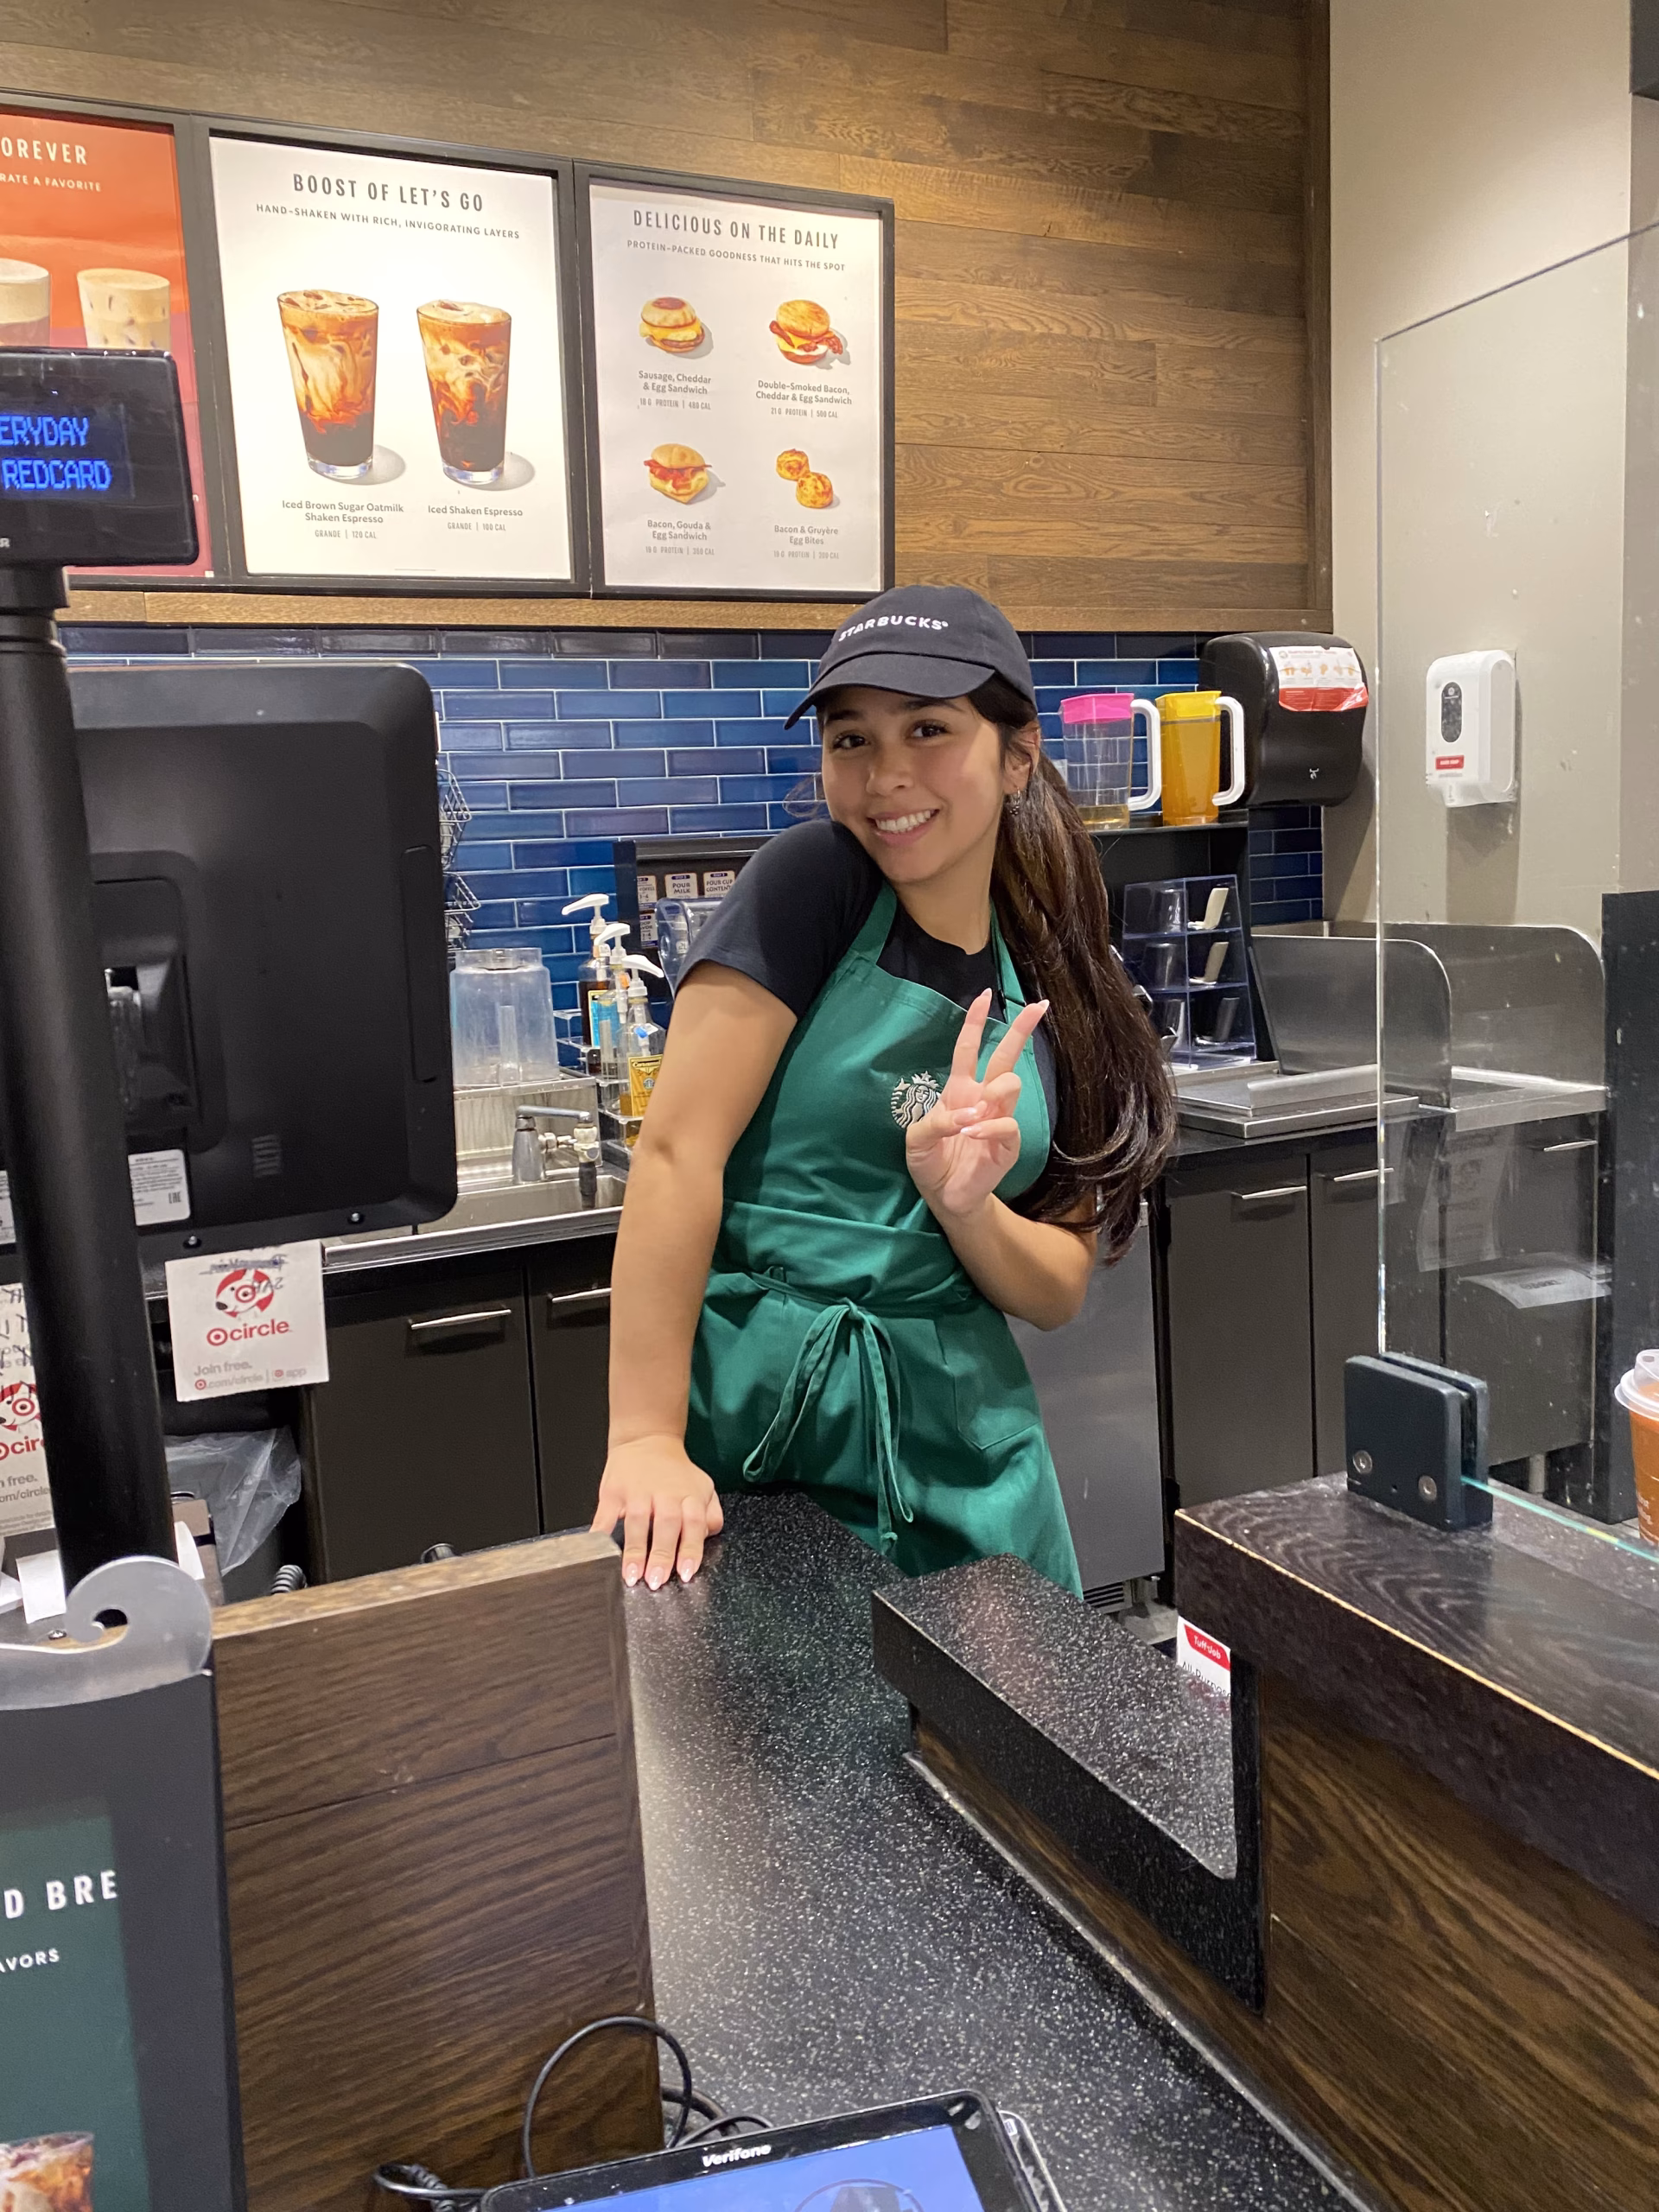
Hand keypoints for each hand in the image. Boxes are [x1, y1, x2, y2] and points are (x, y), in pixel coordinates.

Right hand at [591, 1436, 723, 1587]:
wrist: (647, 1439)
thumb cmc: (675, 1473)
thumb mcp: (703, 1488)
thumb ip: (711, 1515)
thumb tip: (706, 1539)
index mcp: (690, 1496)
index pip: (695, 1524)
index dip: (691, 1550)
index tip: (685, 1573)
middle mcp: (665, 1494)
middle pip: (667, 1525)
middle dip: (662, 1556)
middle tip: (656, 1581)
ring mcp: (637, 1492)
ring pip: (637, 1522)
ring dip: (635, 1551)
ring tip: (631, 1576)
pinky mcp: (613, 1491)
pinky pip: (605, 1515)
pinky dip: (601, 1533)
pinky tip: (600, 1552)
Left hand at [905, 988, 1047, 1222]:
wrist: (944, 1196)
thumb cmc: (930, 1162)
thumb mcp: (917, 1139)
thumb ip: (935, 1121)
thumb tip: (968, 1113)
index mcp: (960, 1089)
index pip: (970, 1048)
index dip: (976, 1021)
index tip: (985, 995)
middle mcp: (983, 1098)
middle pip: (1006, 1056)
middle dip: (1021, 1029)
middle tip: (1037, 1006)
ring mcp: (998, 1119)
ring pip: (1011, 1084)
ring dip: (992, 1093)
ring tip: (970, 1119)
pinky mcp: (1007, 1144)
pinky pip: (1007, 1123)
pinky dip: (988, 1126)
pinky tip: (971, 1135)